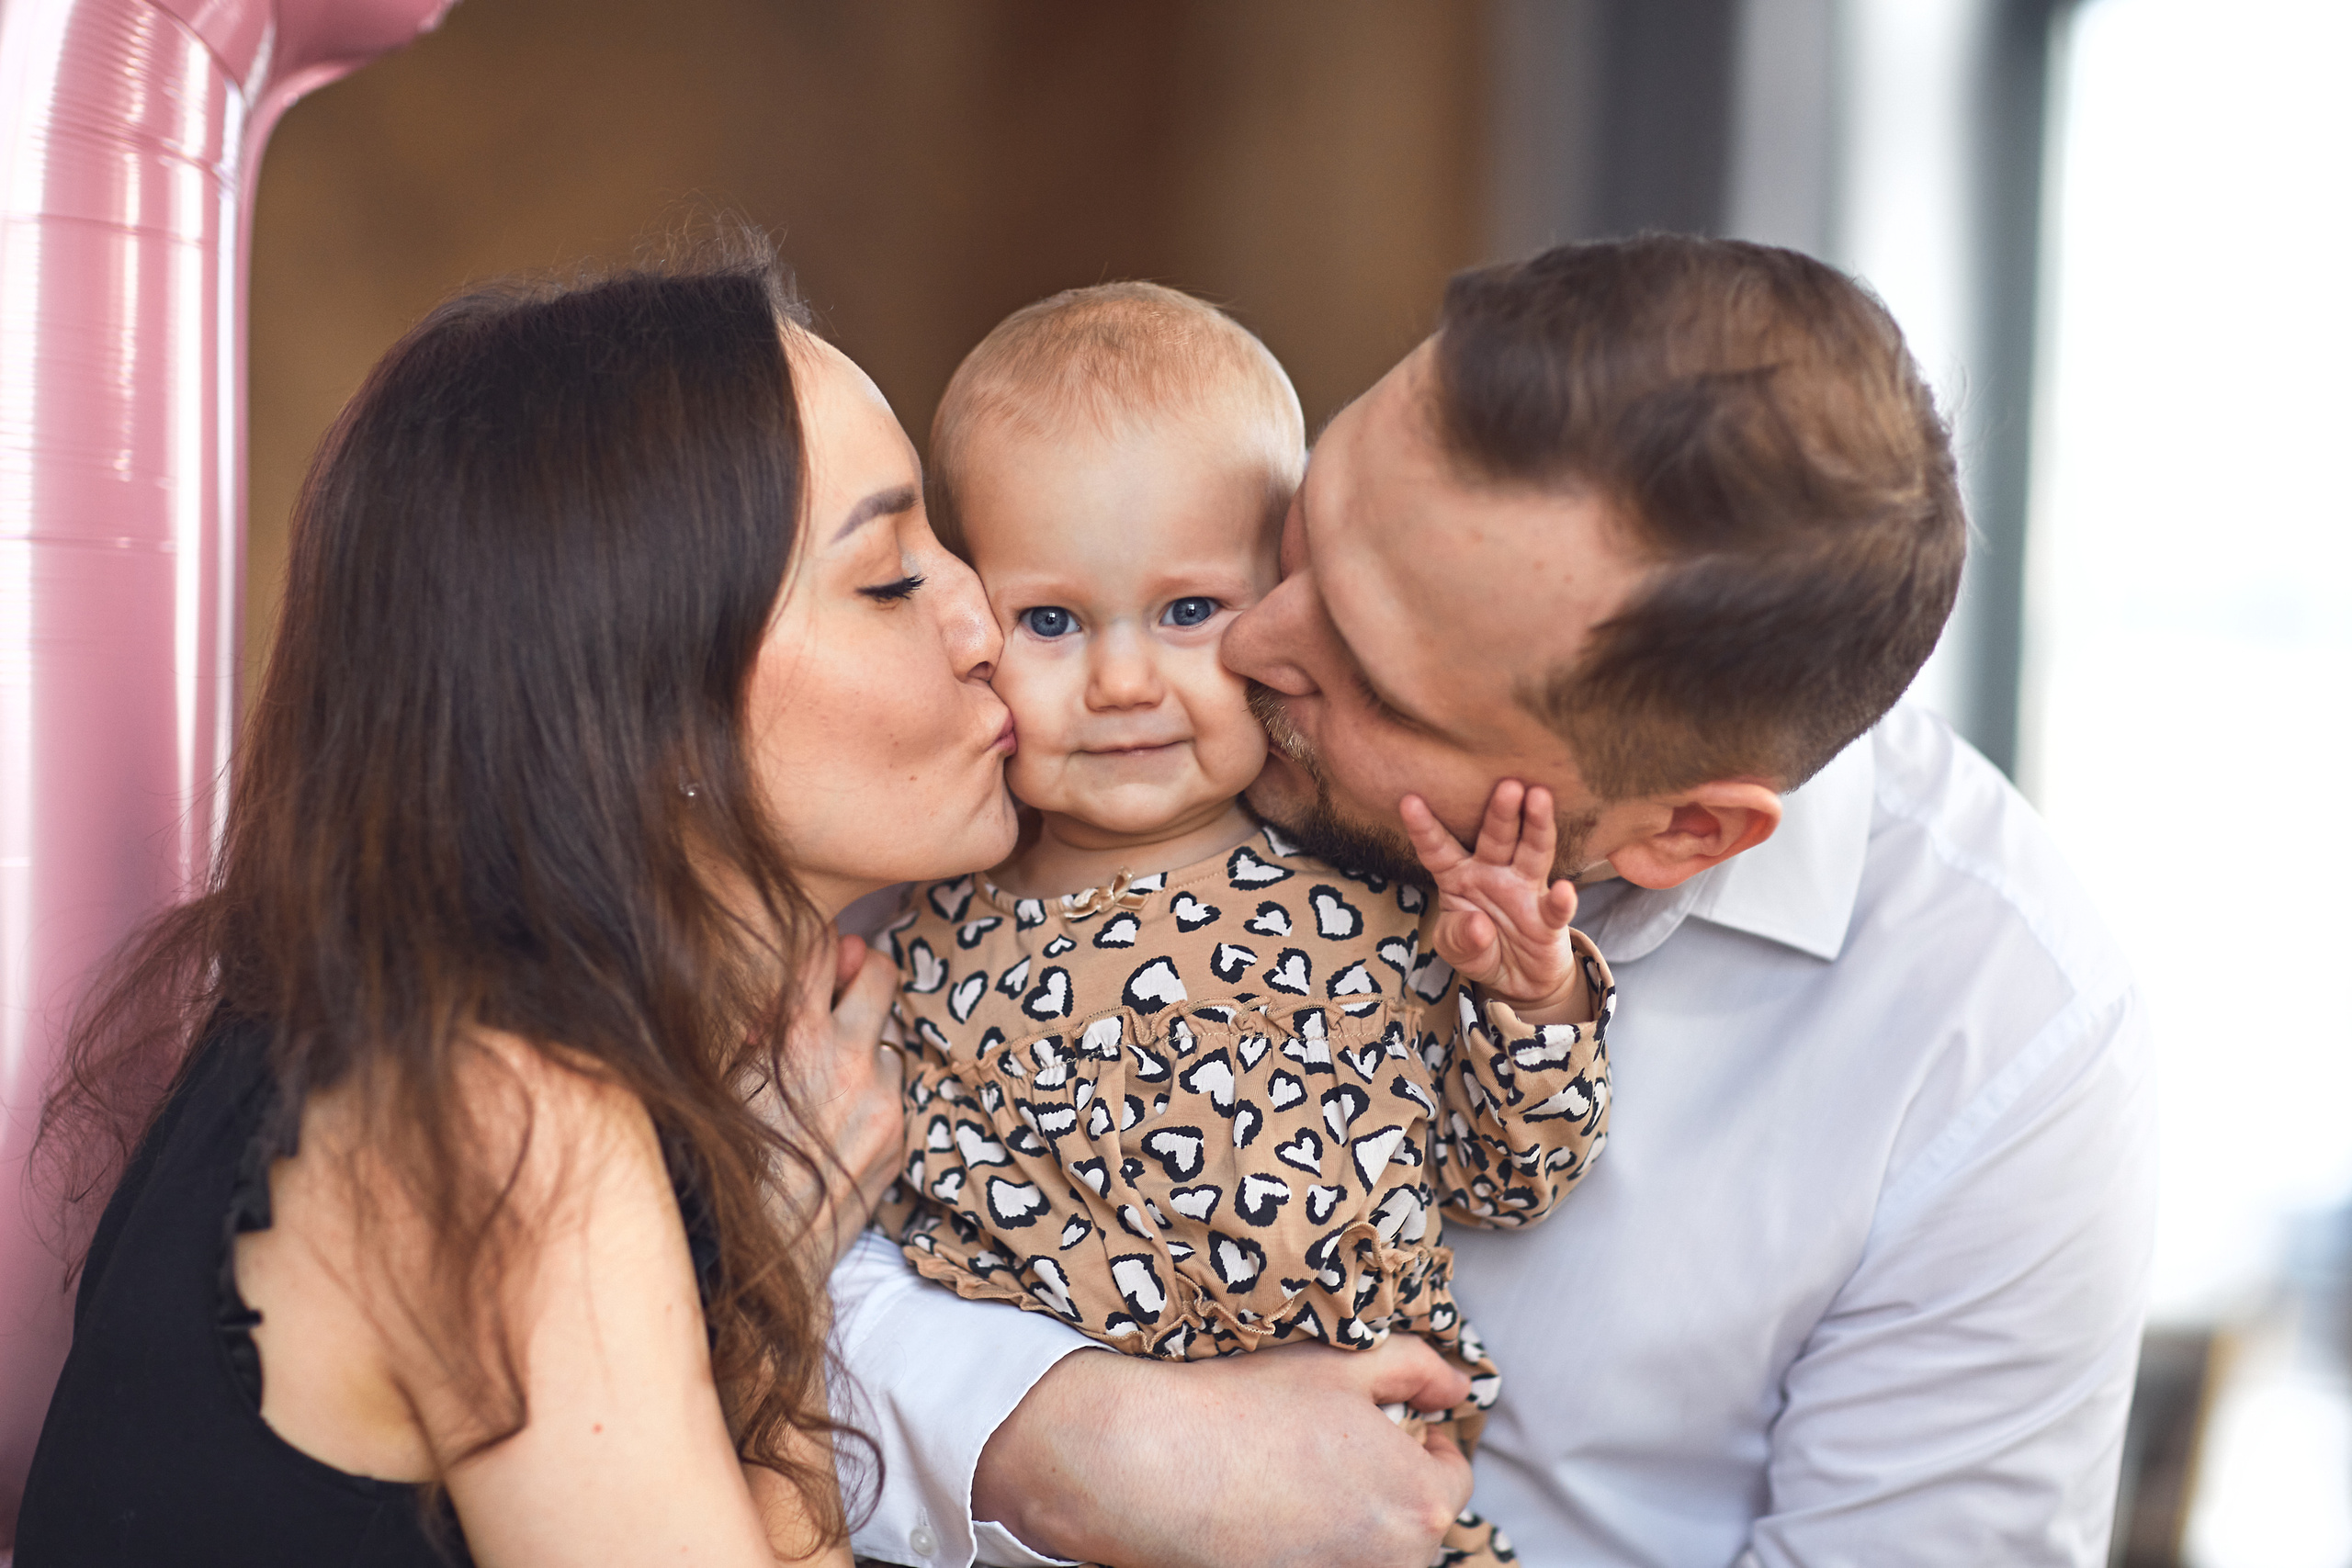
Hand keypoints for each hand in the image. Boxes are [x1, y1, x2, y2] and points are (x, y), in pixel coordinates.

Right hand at [755, 933, 903, 1272]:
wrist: (755, 1250)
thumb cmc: (724, 1158)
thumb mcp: (727, 1075)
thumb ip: (771, 1015)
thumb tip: (824, 959)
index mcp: (795, 1035)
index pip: (823, 947)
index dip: (818, 949)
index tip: (814, 960)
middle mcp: (849, 1059)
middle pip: (880, 971)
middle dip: (861, 973)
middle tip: (840, 990)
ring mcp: (883, 1099)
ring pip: (891, 1034)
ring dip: (866, 1041)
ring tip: (826, 1079)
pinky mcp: (901, 1135)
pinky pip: (895, 1088)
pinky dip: (874, 1091)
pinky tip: (839, 1119)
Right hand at [973, 1337, 1473, 1567]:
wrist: (1151, 1462)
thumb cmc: (1248, 1404)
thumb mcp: (1342, 1362)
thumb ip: (1418, 1369)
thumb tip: (1459, 1389)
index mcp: (1422, 1501)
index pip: (1451, 1475)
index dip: (1417, 1438)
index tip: (1376, 1419)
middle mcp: (1396, 1560)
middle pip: (1413, 1520)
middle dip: (1384, 1481)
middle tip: (1325, 1442)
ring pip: (1369, 1548)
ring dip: (1349, 1517)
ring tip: (1291, 1474)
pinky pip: (1323, 1561)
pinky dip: (1308, 1541)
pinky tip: (1267, 1507)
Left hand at [1401, 781, 1587, 1019]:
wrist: (1517, 977)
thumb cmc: (1478, 947)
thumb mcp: (1455, 947)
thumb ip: (1459, 937)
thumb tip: (1478, 926)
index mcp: (1458, 875)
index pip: (1437, 849)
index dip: (1424, 827)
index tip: (1410, 800)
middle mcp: (1493, 873)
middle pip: (1495, 837)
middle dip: (1500, 811)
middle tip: (1506, 784)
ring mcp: (1524, 890)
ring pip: (1531, 853)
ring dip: (1536, 827)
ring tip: (1539, 797)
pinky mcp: (1549, 918)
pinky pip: (1555, 908)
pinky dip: (1561, 900)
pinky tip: (1563, 890)